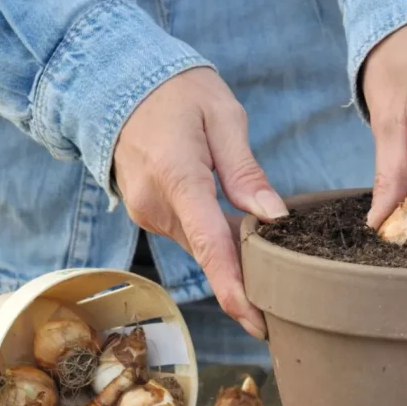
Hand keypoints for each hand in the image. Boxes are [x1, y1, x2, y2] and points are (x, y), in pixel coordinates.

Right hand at [113, 68, 287, 339]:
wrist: (118, 82)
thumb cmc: (177, 91)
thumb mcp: (222, 115)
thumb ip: (246, 170)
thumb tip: (274, 216)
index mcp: (177, 177)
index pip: (210, 245)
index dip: (235, 289)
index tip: (257, 323)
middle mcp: (155, 205)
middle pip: (209, 254)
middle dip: (245, 279)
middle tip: (288, 299)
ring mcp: (146, 212)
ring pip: (200, 247)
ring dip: (232, 256)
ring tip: (274, 266)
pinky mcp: (147, 212)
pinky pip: (189, 235)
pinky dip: (214, 241)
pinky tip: (241, 238)